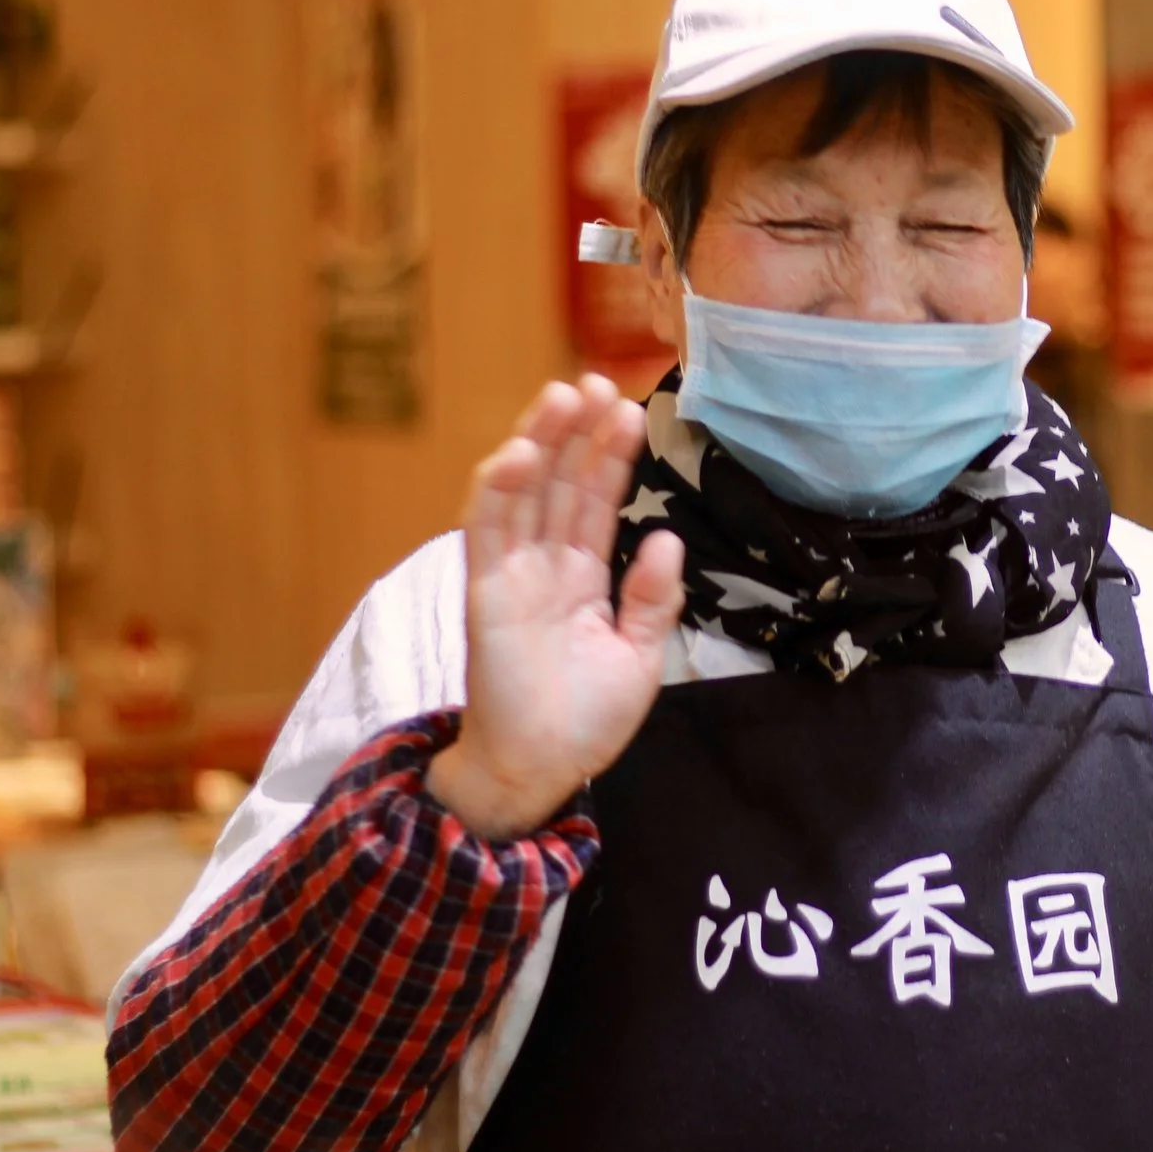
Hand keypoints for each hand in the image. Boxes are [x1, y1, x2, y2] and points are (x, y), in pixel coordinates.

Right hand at [431, 375, 684, 838]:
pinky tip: (520, 452)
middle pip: (559, 484)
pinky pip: (486, 532)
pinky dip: (499, 490)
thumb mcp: (639, 655)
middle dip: (576, 432)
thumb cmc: (586, 719)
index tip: (629, 410)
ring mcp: (511, 575)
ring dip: (540, 443)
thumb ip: (653, 598)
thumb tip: (667, 536)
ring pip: (523, 494)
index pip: (595, 501)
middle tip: (596, 381)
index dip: (609, 456)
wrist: (541, 770)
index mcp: (580, 576)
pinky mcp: (485, 594)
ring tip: (564, 396)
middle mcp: (544, 565)